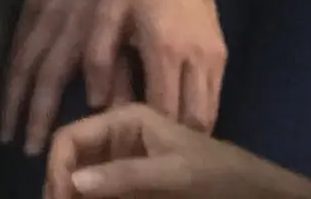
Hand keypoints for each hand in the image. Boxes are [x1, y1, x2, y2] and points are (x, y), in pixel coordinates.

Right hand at [4, 0, 132, 155]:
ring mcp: (39, 15)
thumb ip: (120, 66)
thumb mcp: (130, 23)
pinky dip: (9, 67)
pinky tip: (8, 87)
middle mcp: (53, 28)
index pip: (51, 83)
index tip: (37, 145)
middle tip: (15, 145)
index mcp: (80, 34)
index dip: (40, 115)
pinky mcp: (31, 4)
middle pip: (28, 77)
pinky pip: (16, 41)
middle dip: (20, 113)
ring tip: (4, 127)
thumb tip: (115, 110)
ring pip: (17, 61)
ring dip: (9, 96)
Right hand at [43, 103, 310, 196]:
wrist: (253, 192)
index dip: (57, 168)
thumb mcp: (172, 175)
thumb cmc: (216, 175)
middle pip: (72, 160)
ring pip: (83, 181)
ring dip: (75, 197)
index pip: (70, 137)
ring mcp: (123, 164)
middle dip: (61, 187)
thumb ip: (123, 176)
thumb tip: (73, 183)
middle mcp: (116, 138)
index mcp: (123, 120)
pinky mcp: (131, 186)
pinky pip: (102, 194)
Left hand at [84, 0, 226, 132]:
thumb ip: (98, 56)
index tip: (127, 140)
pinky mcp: (222, 55)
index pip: (163, 112)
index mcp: (164, 49)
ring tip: (160, 135)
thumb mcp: (106, 10)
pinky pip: (216, 98)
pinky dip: (199, 112)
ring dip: (187, 131)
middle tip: (146, 145)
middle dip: (171, 141)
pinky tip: (176, 111)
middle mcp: (196, 60)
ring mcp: (214, 59)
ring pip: (210, 116)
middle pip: (193, 123)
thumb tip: (97, 101)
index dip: (147, 133)